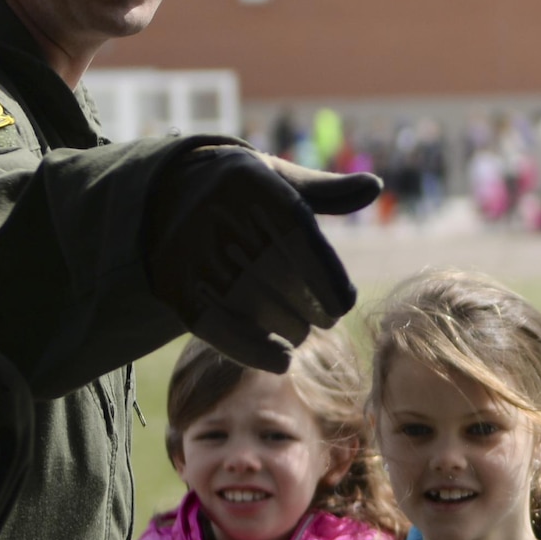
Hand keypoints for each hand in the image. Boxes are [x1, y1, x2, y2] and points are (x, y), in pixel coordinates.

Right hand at [144, 146, 380, 371]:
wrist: (166, 197)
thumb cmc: (243, 193)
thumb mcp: (280, 180)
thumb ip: (327, 191)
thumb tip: (374, 186)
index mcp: (255, 187)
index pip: (301, 241)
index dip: (329, 280)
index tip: (344, 304)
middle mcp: (223, 219)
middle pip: (284, 280)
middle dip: (313, 308)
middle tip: (324, 318)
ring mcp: (197, 255)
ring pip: (258, 308)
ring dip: (291, 329)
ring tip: (299, 328)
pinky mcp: (179, 289)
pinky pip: (223, 331)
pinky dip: (258, 353)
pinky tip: (281, 359)